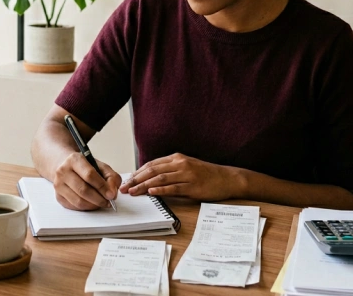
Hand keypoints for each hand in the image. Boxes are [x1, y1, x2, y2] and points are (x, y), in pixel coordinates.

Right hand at [53, 152, 121, 210]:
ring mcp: (58, 184)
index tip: (111, 195)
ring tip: (101, 203)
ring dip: (93, 205)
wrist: (65, 166)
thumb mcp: (100, 166)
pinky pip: (74, 206)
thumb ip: (111, 177)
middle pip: (83, 190)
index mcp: (74, 159)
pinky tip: (92, 203)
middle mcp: (63, 171)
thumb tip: (112, 193)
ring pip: (78, 201)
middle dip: (99, 199)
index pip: (89, 175)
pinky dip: (86, 208)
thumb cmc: (85, 167)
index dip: (102, 187)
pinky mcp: (58, 196)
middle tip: (108, 202)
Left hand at [119, 153, 241, 200]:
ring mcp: (187, 174)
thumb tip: (150, 179)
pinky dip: (161, 190)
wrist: (227, 178)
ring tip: (133, 191)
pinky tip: (151, 193)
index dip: (137, 172)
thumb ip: (170, 170)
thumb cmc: (206, 175)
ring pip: (160, 179)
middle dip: (136, 179)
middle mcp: (180, 164)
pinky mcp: (193, 186)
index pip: (151, 164)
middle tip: (124, 187)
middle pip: (152, 171)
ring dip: (144, 186)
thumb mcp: (186, 167)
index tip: (127, 180)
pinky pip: (174, 188)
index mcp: (176, 158)